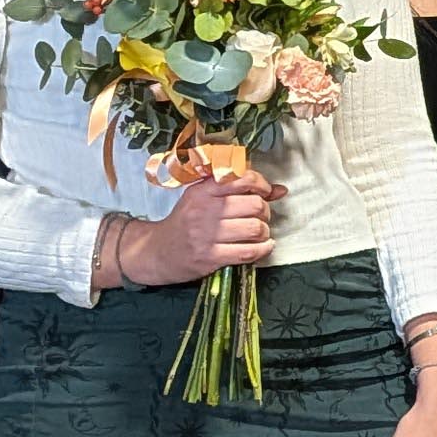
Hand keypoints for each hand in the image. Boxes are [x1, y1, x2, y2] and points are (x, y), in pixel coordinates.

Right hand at [113, 171, 282, 286]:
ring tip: (258, 233)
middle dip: (265, 211)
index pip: (242, 178)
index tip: (265, 192)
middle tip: (259, 217)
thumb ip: (239, 191)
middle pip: (255, 204)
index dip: (262, 184)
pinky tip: (262, 247)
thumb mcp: (204, 199)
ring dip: (264, 232)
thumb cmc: (185, 222)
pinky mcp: (210, 257)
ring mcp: (206, 235)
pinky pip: (249, 251)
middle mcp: (204, 210)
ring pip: (255, 228)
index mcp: (202, 191)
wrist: (156, 252)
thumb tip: (280, 189)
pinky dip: (263, 249)